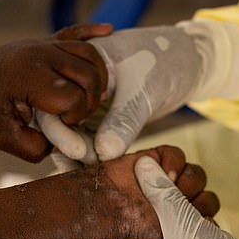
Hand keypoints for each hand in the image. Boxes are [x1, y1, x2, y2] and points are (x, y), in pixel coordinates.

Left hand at [0, 23, 111, 161]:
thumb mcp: (2, 137)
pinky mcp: (48, 41)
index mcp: (31, 78)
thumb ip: (35, 148)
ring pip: (90, 54)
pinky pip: (76, 32)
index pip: (74, 97)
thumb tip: (64, 143)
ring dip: (99, 77)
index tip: (61, 124)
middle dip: (91, 101)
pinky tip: (109, 30)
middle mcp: (42, 56)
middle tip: (76, 114)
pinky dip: (94, 31)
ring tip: (94, 96)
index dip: (75, 116)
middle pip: (90, 75)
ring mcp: (46, 45)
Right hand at [39, 25, 204, 162]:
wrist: (184, 62)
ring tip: (91, 175)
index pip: (54, 99)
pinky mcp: (99, 118)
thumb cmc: (163, 63)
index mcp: (74, 65)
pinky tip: (99, 172)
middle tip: (86, 166)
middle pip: (57, 119)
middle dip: (68, 146)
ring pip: (73, 133)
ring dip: (79, 154)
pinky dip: (93, 154)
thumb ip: (124, 120)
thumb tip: (103, 153)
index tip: (79, 151)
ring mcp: (85, 102)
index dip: (61, 128)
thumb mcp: (143, 90)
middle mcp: (73, 84)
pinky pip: (89, 139)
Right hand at [81, 145, 218, 238]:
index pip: (209, 221)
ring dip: (188, 182)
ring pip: (196, 176)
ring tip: (171, 187)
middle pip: (207, 198)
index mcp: (180, 229)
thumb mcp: (166, 236)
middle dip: (198, 201)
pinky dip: (174, 162)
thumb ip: (193, 228)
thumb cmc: (130, 230)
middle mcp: (176, 206)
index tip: (197, 221)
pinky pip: (178, 155)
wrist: (101, 207)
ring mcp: (166, 183)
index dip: (206, 219)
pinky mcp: (156, 160)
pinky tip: (164, 171)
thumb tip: (212, 221)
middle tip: (180, 205)